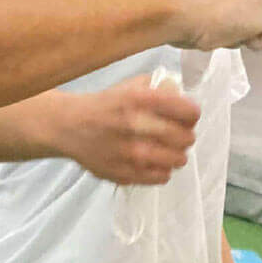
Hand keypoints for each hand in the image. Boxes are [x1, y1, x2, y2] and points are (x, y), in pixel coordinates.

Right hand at [62, 75, 199, 184]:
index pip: (188, 112)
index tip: (188, 117)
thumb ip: (160, 88)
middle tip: (177, 134)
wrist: (69, 127)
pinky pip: (161, 177)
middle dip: (185, 135)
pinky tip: (153, 161)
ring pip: (177, 160)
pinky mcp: (125, 174)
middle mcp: (136, 126)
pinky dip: (161, 170)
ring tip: (165, 149)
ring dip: (175, 154)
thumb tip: (183, 97)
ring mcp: (130, 154)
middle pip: (186, 138)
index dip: (192, 114)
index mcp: (139, 100)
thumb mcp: (131, 85)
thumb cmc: (104, 106)